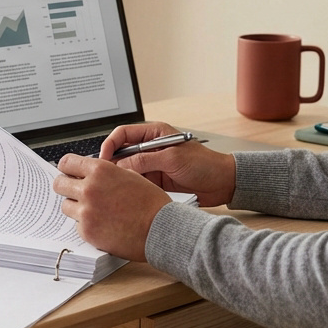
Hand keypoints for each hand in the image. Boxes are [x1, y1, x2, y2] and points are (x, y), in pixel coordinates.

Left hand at [55, 154, 169, 261]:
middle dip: (66, 187)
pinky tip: (103, 225)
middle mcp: (89, 189)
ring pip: (66, 206)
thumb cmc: (151, 203)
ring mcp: (86, 211)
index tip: (68, 173)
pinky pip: (77, 225)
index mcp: (100, 170)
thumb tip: (89, 172)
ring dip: (76, 208)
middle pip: (59, 184)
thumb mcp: (130, 175)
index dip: (67, 168)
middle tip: (76, 193)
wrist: (160, 229)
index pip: (66, 162)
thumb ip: (106, 173)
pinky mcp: (87, 231)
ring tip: (95, 211)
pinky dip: (87, 225)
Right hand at [102, 122, 236, 207]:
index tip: (103, 160)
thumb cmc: (205, 164)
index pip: (123, 134)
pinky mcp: (155, 180)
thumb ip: (145, 160)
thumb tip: (120, 165)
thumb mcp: (173, 158)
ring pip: (127, 169)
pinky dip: (131, 187)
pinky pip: (137, 182)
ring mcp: (152, 164)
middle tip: (105, 176)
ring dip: (121, 177)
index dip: (110, 145)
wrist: (223, 183)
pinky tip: (127, 194)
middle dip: (112, 163)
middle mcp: (150, 148)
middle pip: (122, 152)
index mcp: (154, 134)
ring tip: (114, 187)